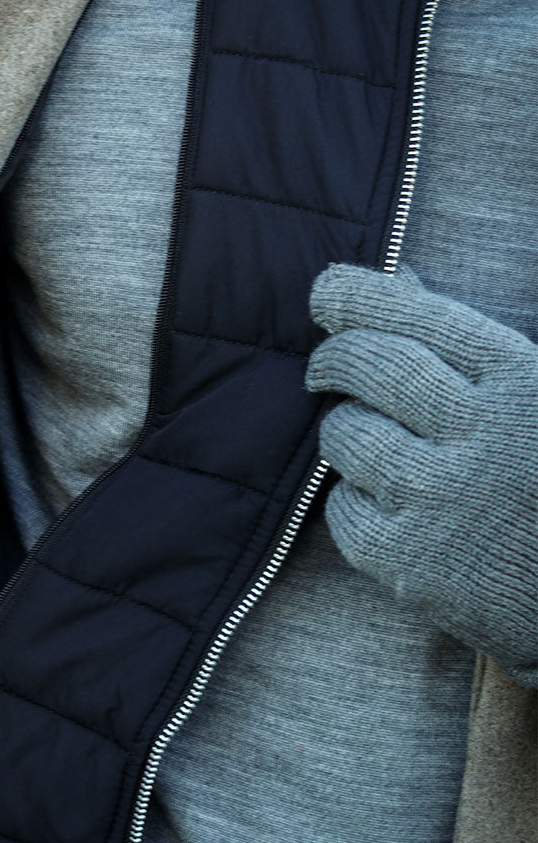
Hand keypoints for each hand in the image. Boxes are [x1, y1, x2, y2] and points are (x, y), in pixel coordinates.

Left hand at [305, 261, 537, 688]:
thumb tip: (403, 280)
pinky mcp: (412, 563)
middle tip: (325, 366)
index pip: (414, 317)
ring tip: (366, 437)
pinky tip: (382, 500)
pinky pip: (341, 508)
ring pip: (345, 436)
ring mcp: (443, 500)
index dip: (357, 299)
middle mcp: (483, 435)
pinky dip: (350, 497)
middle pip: (368, 366)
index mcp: (524, 380)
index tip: (327, 291)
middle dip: (334, 359)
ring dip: (344, 430)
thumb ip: (473, 343)